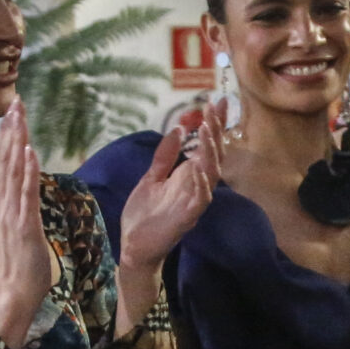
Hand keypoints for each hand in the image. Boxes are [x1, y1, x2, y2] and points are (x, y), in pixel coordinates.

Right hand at [0, 101, 54, 348]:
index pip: (0, 162)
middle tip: (16, 102)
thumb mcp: (16, 228)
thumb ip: (17, 206)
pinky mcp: (24, 223)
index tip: (11, 113)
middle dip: (10, 129)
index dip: (5, 136)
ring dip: (16, 141)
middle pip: (3, 159)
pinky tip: (28, 150)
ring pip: (12, 169)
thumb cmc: (18, 263)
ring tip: (20, 115)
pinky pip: (25, 192)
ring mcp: (10, 212)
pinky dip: (26, 170)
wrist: (14, 292)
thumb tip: (24, 188)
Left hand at [115, 101, 223, 325]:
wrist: (134, 246)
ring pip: (210, 174)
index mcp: (189, 176)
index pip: (206, 146)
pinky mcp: (186, 218)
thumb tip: (178, 127)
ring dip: (209, 153)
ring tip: (206, 130)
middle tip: (213, 109)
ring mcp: (193, 202)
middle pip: (212, 155)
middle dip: (214, 132)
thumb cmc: (145, 214)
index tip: (215, 102)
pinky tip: (198, 169)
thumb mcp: (152, 176)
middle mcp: (196, 187)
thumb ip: (166, 155)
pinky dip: (201, 185)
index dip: (212, 125)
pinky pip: (199, 201)